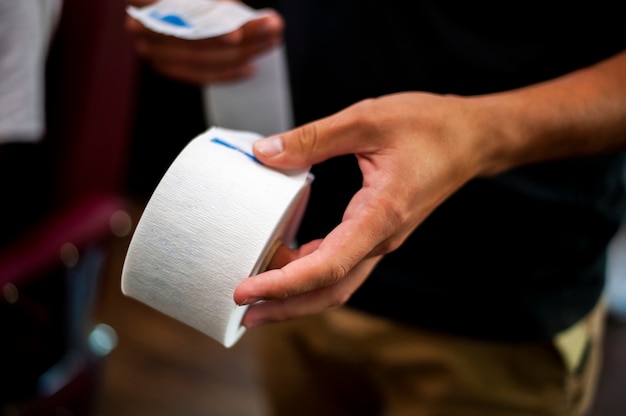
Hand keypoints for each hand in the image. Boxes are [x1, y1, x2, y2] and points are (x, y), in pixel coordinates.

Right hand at [125, 1, 283, 84]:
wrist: (171, 6)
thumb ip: (213, 3)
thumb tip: (245, 18)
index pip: (177, 12)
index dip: (207, 24)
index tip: (237, 34)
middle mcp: (140, 25)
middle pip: (197, 37)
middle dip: (241, 36)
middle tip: (273, 28)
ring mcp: (151, 50)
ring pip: (202, 59)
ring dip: (242, 52)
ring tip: (271, 41)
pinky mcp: (166, 66)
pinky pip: (199, 75)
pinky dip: (226, 72)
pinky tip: (250, 67)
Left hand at [234, 92, 497, 327]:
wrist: (471, 139)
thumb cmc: (429, 126)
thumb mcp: (368, 120)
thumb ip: (313, 138)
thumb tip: (264, 153)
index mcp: (380, 215)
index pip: (328, 266)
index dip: (285, 283)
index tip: (247, 291)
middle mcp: (381, 238)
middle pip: (330, 289)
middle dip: (284, 305)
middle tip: (241, 311)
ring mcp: (381, 240)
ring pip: (336, 282)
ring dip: (296, 294)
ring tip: (256, 296)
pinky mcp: (377, 232)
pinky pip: (342, 263)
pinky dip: (310, 271)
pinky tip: (285, 262)